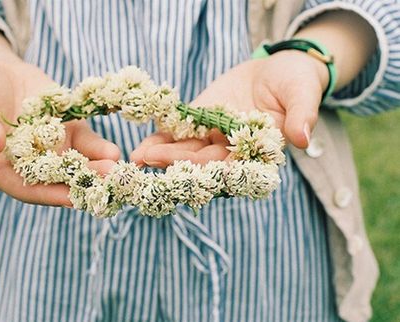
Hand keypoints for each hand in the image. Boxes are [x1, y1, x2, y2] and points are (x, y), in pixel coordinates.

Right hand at [0, 61, 119, 205]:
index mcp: (2, 168)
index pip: (27, 188)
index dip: (50, 194)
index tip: (72, 198)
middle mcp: (32, 164)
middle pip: (59, 182)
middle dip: (82, 185)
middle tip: (105, 185)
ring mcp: (54, 150)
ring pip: (78, 166)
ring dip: (98, 170)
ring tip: (116, 170)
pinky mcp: (70, 133)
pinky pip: (87, 144)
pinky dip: (101, 149)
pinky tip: (114, 151)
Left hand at [131, 50, 327, 167]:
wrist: (278, 70)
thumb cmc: (296, 82)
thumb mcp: (303, 94)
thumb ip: (302, 115)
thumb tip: (303, 139)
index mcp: (259, 152)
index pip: (236, 167)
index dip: (213, 170)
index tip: (190, 172)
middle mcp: (233, 151)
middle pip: (204, 162)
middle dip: (177, 162)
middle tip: (149, 160)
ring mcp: (214, 138)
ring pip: (187, 151)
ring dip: (162, 154)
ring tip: (137, 156)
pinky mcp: (200, 122)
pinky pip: (179, 133)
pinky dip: (161, 138)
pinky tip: (141, 144)